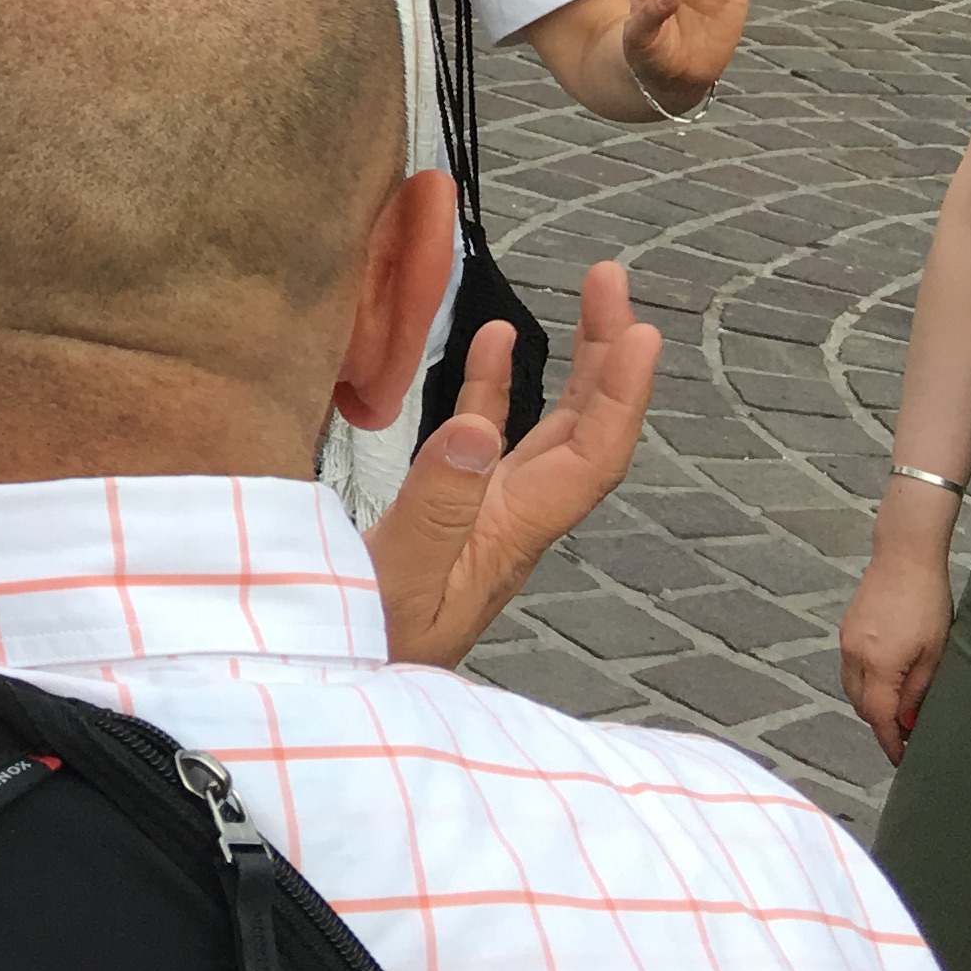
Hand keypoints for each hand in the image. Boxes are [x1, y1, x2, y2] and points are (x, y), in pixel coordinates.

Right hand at [366, 260, 661, 665]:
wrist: (332, 688)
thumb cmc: (366, 645)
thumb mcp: (395, 579)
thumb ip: (435, 508)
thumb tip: (478, 430)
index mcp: (510, 536)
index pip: (588, 459)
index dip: (620, 397)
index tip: (638, 333)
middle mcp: (511, 520)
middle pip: (583, 433)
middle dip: (607, 357)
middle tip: (614, 282)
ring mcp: (483, 516)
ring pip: (546, 430)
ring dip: (571, 366)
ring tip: (587, 302)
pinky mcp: (448, 513)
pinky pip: (487, 439)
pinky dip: (496, 386)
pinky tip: (496, 342)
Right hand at [839, 539, 955, 763]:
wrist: (903, 557)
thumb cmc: (929, 603)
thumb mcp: (935, 652)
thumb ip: (919, 689)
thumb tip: (909, 718)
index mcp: (877, 664)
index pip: (879, 717)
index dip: (891, 743)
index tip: (904, 761)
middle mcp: (853, 655)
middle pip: (861, 706)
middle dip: (881, 725)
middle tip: (909, 736)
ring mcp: (846, 641)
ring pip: (853, 688)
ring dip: (872, 704)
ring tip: (900, 709)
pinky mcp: (847, 629)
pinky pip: (851, 669)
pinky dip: (867, 683)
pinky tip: (890, 680)